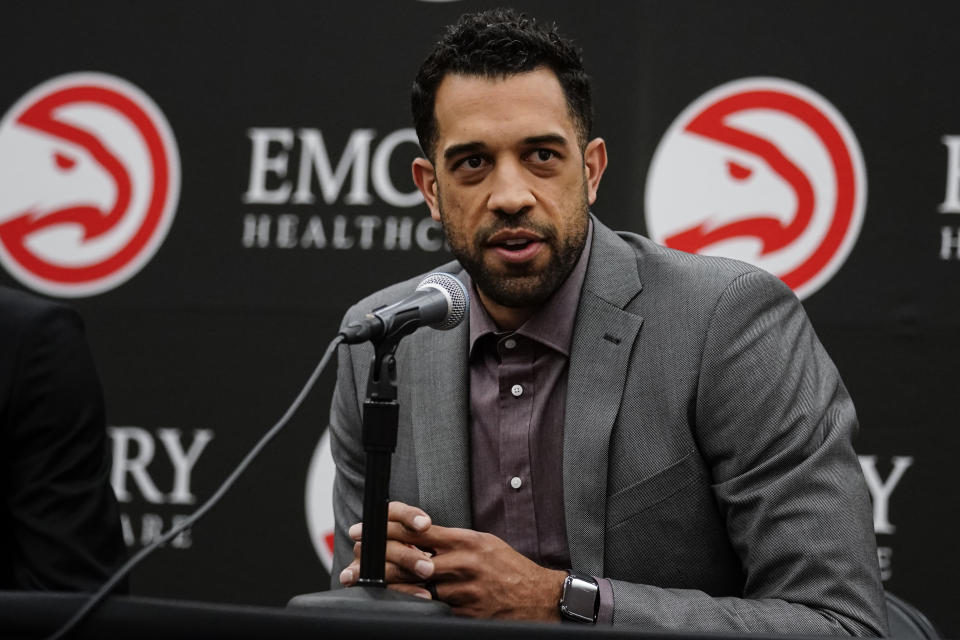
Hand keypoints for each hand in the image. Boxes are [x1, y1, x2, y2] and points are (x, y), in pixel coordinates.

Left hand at [340, 501, 565, 619]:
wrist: (539, 597)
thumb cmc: (511, 568)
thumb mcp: (485, 543)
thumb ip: (454, 540)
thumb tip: (422, 536)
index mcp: (467, 541)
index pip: (420, 529)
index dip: (390, 527)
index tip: (370, 527)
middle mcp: (463, 563)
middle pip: (411, 558)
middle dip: (380, 557)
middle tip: (358, 557)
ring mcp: (463, 590)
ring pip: (417, 587)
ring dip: (390, 585)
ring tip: (367, 581)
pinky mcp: (465, 613)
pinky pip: (433, 609)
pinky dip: (414, 605)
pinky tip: (397, 604)